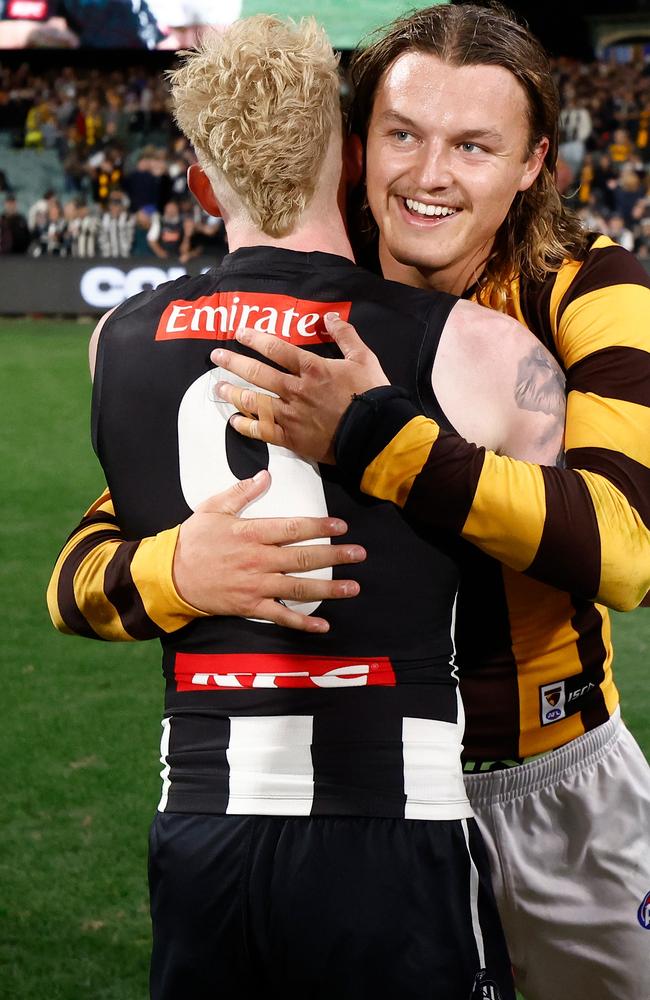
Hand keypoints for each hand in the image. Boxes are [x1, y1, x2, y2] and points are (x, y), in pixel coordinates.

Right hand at [172, 470, 365, 631]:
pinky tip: (323, 626)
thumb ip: (241, 492)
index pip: (293, 528)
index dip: (319, 527)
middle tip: (359, 555)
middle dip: (335, 556)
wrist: (169, 576)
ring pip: (299, 587)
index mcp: (250, 533)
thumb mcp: (213, 509)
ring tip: (353, 587)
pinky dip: (302, 622)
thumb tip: (264, 476)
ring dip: (329, 588)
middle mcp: (258, 560)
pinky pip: (281, 616)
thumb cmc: (191, 541)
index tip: (340, 527)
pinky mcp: (250, 606)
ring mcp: (256, 585)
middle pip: (304, 557)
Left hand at [211, 313, 389, 462]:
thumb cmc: (371, 396)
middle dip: (233, 363)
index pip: (275, 348)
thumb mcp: (363, 358)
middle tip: (216, 357)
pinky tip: (234, 421)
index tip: (239, 334)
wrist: (375, 435)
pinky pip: (262, 431)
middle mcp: (295, 390)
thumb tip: (330, 316)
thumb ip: (345, 335)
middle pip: (257, 373)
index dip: (254, 339)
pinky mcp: (292, 438)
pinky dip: (246, 426)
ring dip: (234, 393)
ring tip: (220, 387)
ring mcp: (291, 415)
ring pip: (254, 402)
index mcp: (312, 368)